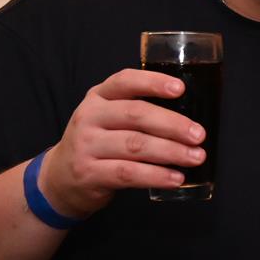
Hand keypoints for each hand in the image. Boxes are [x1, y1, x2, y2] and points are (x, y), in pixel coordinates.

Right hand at [38, 68, 207, 216]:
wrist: (61, 178)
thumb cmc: (99, 143)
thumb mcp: (108, 118)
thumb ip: (138, 111)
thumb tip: (190, 119)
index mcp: (98, 97)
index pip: (125, 81)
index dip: (153, 82)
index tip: (180, 89)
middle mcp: (89, 117)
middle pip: (135, 115)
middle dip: (172, 124)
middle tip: (199, 134)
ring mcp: (87, 145)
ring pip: (135, 145)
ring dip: (170, 152)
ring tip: (195, 157)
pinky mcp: (89, 173)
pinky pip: (128, 173)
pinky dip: (156, 175)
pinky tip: (175, 178)